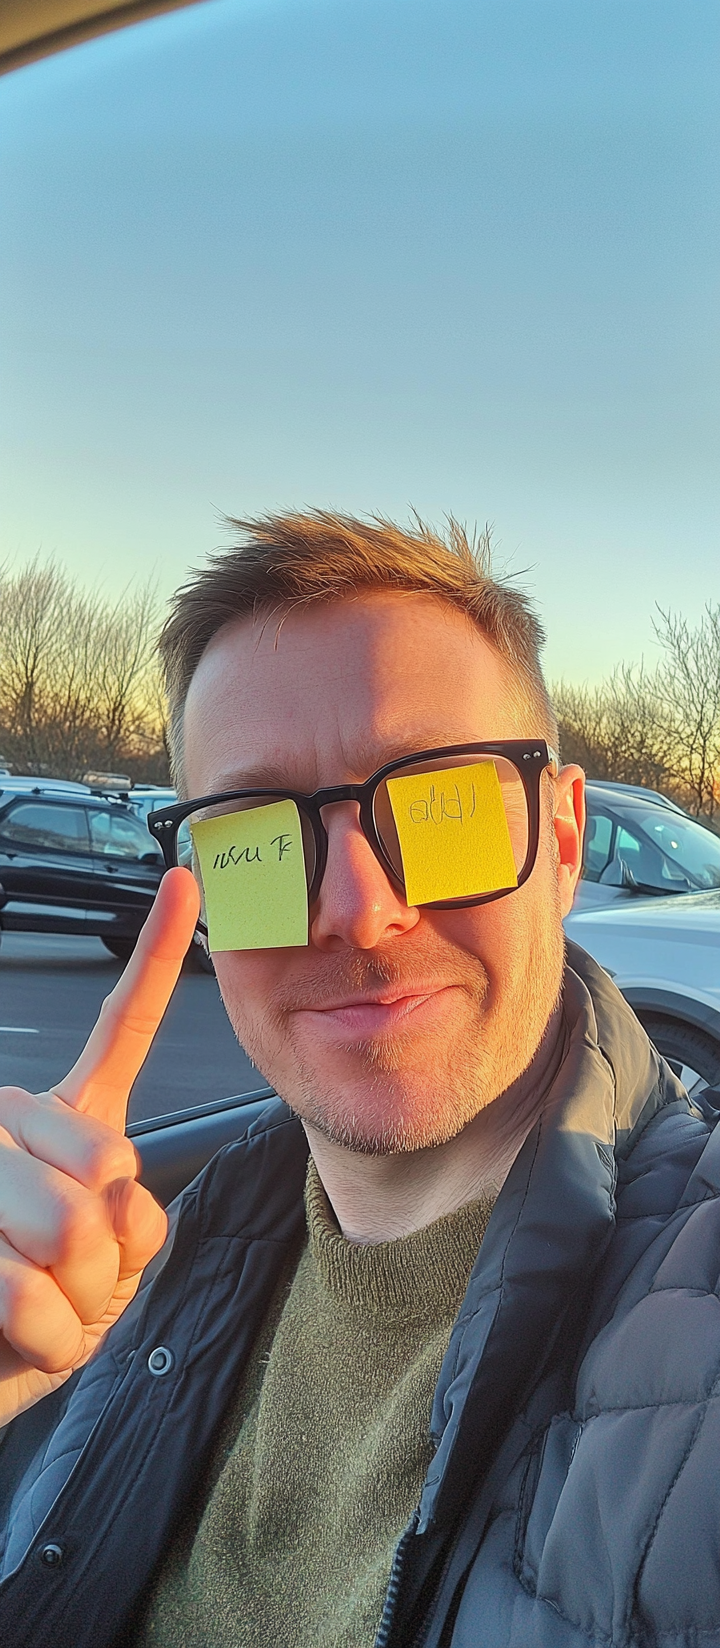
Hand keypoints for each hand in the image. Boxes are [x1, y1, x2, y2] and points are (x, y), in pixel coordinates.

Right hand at [0, 868, 199, 1425]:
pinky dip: (41, 1332)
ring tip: (40, 1308)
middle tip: (73, 1284)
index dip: (156, 955)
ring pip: (69, 1229)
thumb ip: (130, 1219)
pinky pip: (24, 1285)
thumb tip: (105, 1194)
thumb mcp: (117, 1265)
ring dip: (73, 1302)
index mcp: (69, 1120)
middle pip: (107, 1166)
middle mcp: (15, 1122)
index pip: (121, 1026)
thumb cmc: (48, 1314)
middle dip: (110, 1258)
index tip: (185, 884)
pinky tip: (18, 1332)